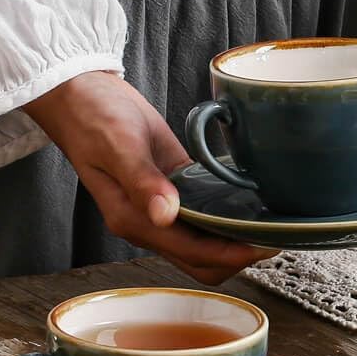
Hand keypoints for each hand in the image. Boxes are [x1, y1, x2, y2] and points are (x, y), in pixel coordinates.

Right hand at [25, 72, 276, 283]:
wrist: (81, 95)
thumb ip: (142, 181)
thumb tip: (166, 215)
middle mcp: (148, 222)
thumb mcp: (118, 145)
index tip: (263, 246)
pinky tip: (252, 206)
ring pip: (204, 243)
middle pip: (201, 260)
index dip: (229, 254)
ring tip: (271, 225)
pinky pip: (203, 215)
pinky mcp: (173, 189)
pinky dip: (227, 218)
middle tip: (276, 236)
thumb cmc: (94, 116)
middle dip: (238, 256)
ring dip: (235, 241)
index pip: (192, 252)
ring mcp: (161, 208)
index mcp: (133, 219)